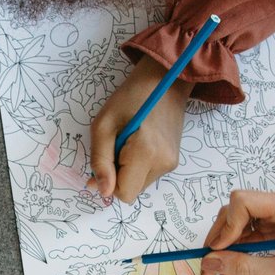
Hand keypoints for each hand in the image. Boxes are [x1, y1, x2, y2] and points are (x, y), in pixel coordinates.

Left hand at [86, 58, 188, 202]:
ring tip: (128, 141)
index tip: (105, 160)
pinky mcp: (173, 160)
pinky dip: (138, 165)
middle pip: (131, 191)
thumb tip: (101, 191)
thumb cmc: (130, 97)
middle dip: (118, 175)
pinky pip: (148, 174)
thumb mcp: (104, 125)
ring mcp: (171, 163)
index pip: (124, 193)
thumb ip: (100, 160)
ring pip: (139, 184)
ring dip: (128, 169)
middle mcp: (163, 164)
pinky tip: (138, 142)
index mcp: (146, 154)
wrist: (165, 81)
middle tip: (116, 145)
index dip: (108, 182)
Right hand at [197, 188, 274, 274]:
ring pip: (241, 227)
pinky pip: (252, 235)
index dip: (225, 228)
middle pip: (236, 213)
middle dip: (222, 245)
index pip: (243, 202)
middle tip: (211, 273)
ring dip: (231, 254)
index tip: (217, 255)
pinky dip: (243, 255)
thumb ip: (247, 266)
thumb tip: (211, 263)